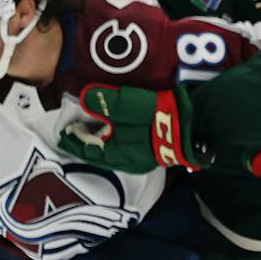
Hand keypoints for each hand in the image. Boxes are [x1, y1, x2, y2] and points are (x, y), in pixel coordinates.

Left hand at [62, 83, 199, 173]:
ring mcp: (146, 159)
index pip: (89, 150)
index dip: (75, 140)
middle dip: (88, 144)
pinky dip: (119, 142)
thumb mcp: (127, 104)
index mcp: (119, 154)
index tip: (65, 131)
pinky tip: (120, 134)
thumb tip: (84, 98)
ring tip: (96, 132)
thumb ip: (104, 101)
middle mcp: (130, 162)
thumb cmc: (159, 116)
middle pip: (102, 155)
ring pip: (116, 154)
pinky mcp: (158, 153)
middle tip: (77, 132)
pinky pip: (129, 150)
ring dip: (104, 144)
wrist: (195, 123)